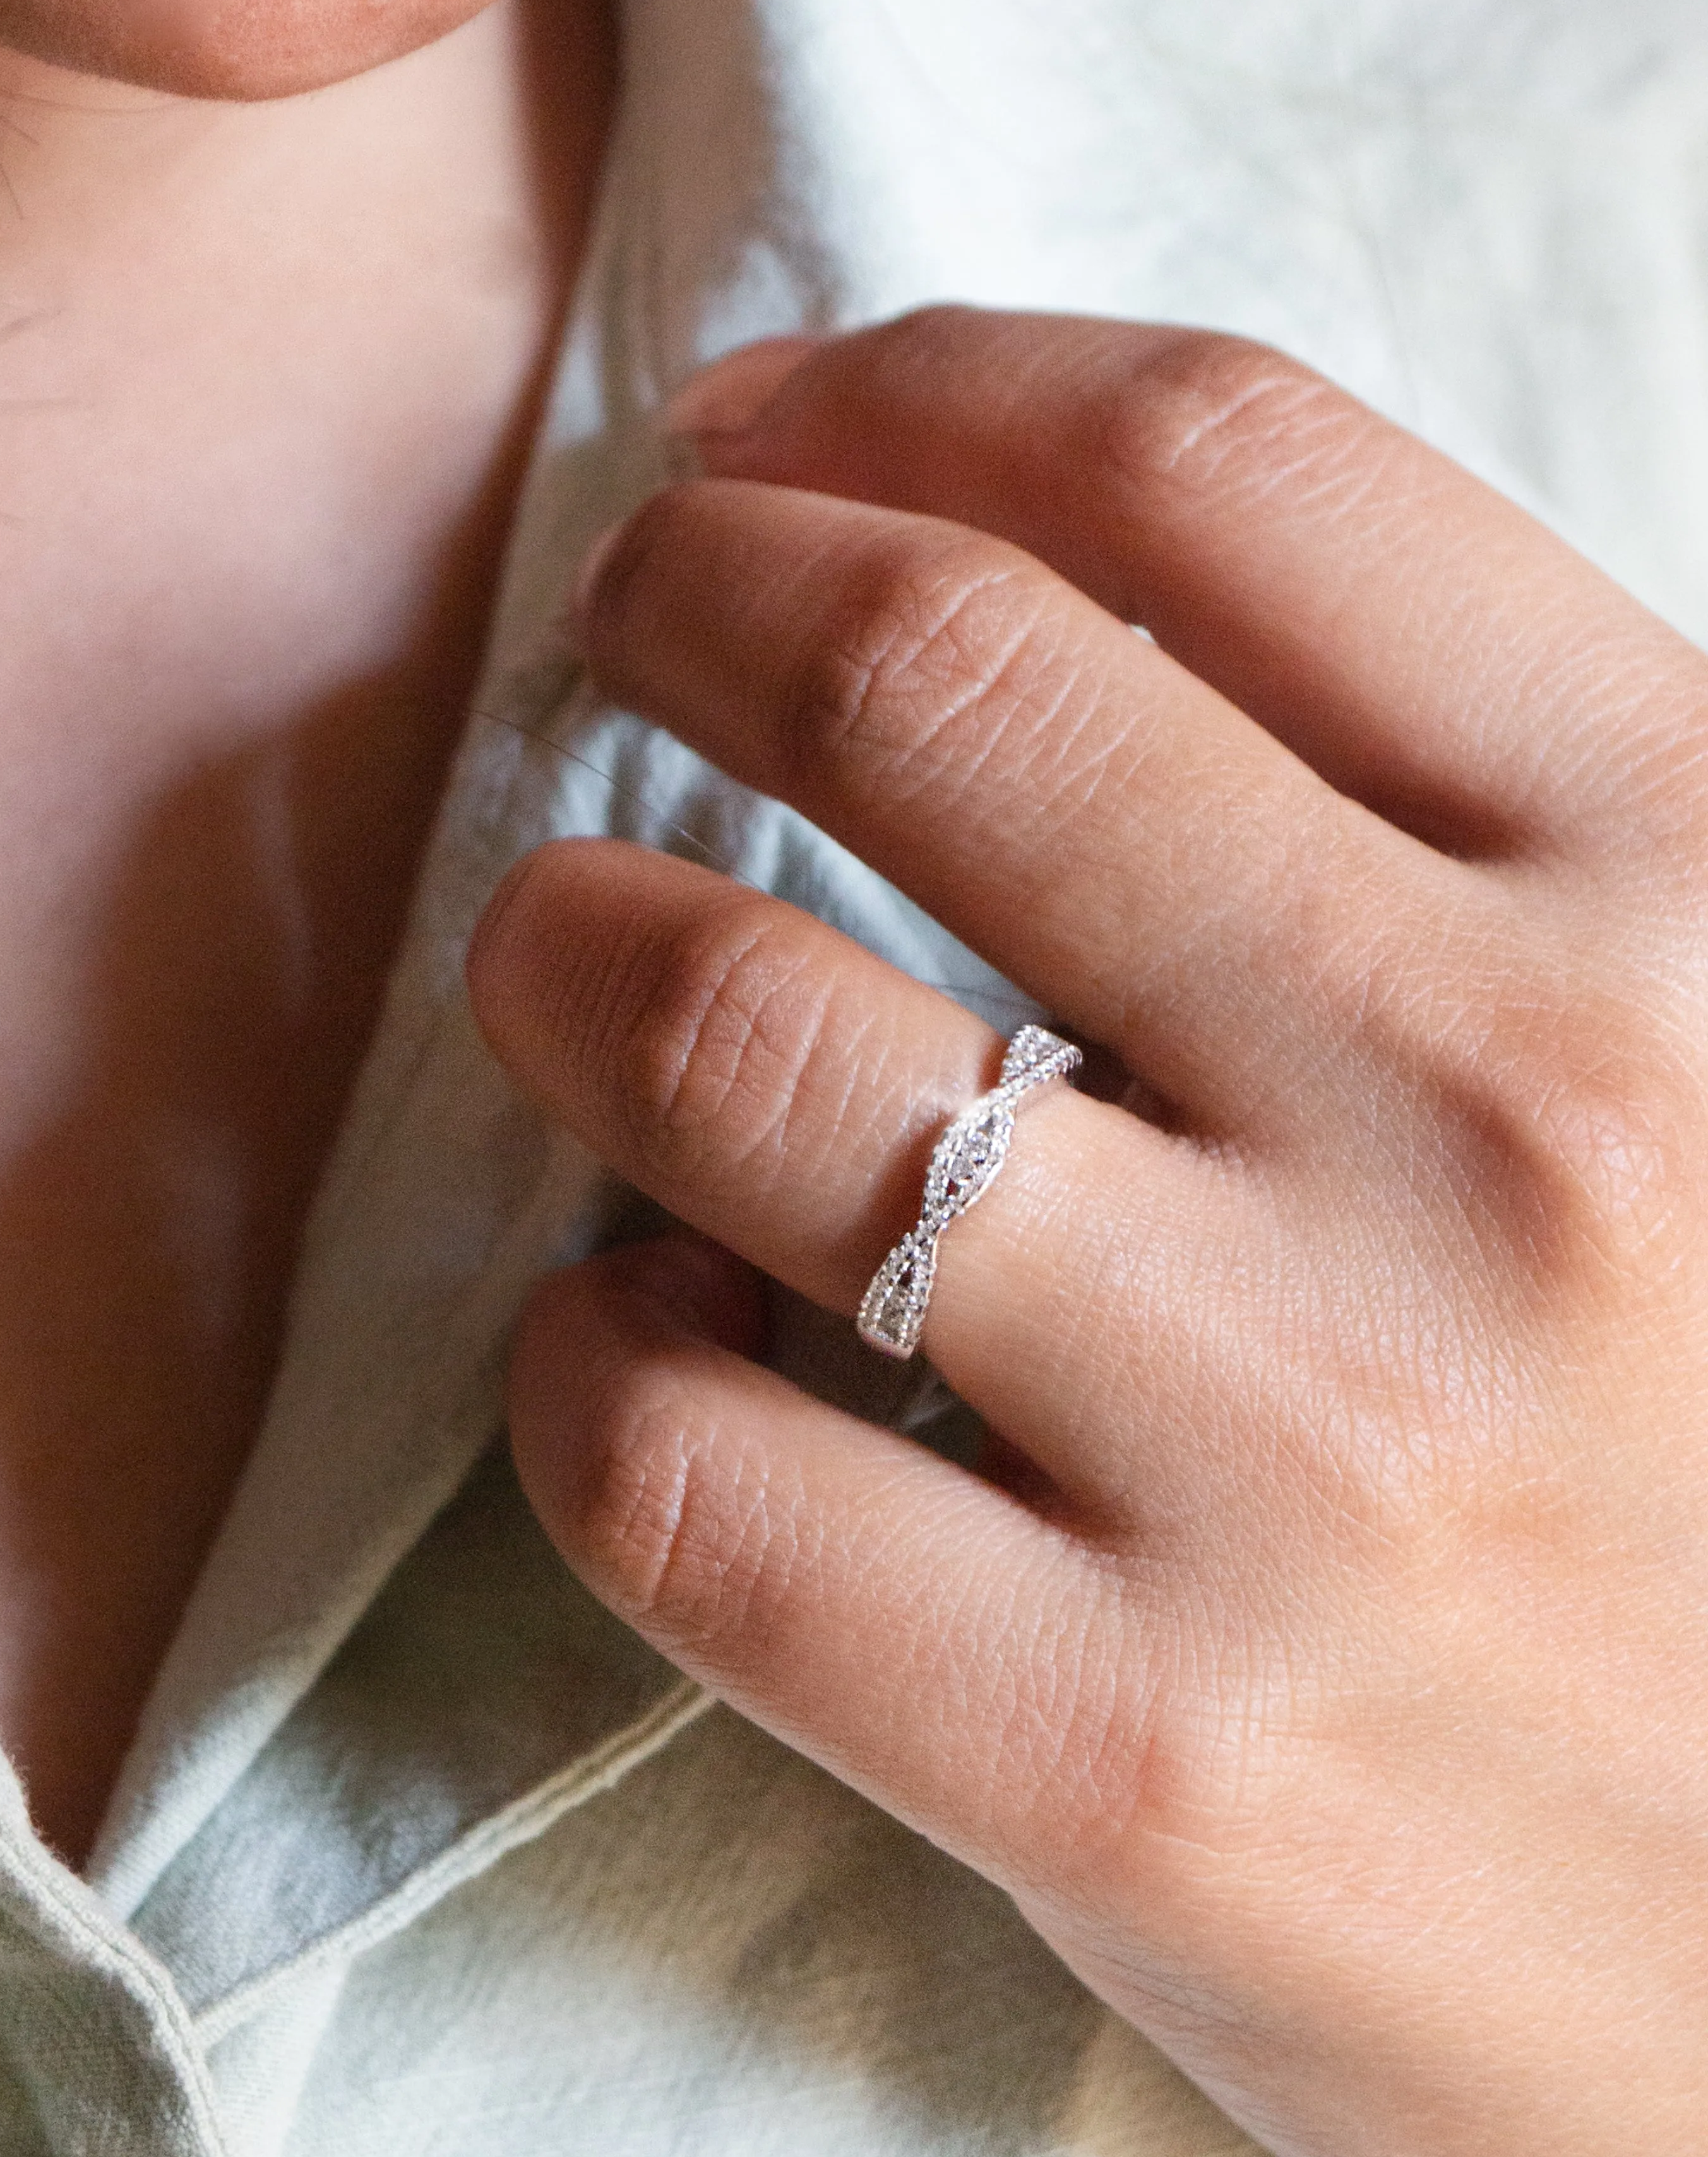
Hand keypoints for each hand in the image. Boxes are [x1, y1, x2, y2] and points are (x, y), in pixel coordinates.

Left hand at [466, 308, 1707, 2156]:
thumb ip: (1471, 808)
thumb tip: (1018, 574)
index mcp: (1682, 880)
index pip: (1218, 468)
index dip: (918, 389)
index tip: (768, 423)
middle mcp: (1502, 1121)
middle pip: (923, 683)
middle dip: (686, 593)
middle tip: (620, 620)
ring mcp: (1313, 1453)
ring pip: (738, 1042)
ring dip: (565, 948)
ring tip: (560, 954)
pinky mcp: (1134, 1768)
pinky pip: (684, 1474)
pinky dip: (577, 1355)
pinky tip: (620, 1325)